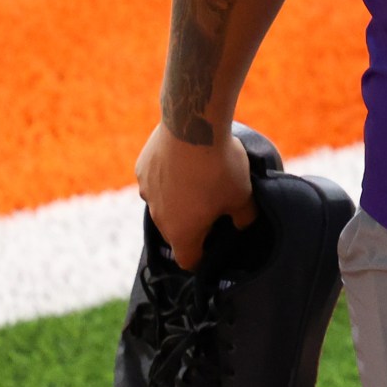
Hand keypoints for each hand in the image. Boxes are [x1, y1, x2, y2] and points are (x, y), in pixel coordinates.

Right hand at [135, 123, 255, 270]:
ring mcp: (146, 192)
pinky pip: (156, 180)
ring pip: (163, 204)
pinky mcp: (142, 168)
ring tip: (199, 179)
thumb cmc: (219, 168)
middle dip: (192, 225)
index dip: (202, 259)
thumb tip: (242, 224)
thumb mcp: (243, 196)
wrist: (193, 125)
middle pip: (174, 232)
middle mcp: (158, 217)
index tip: (214, 248)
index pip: (188, 260)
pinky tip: (185, 160)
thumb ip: (244, 218)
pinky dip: (168, 177)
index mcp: (182, 233)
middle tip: (213, 208)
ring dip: (178, 199)